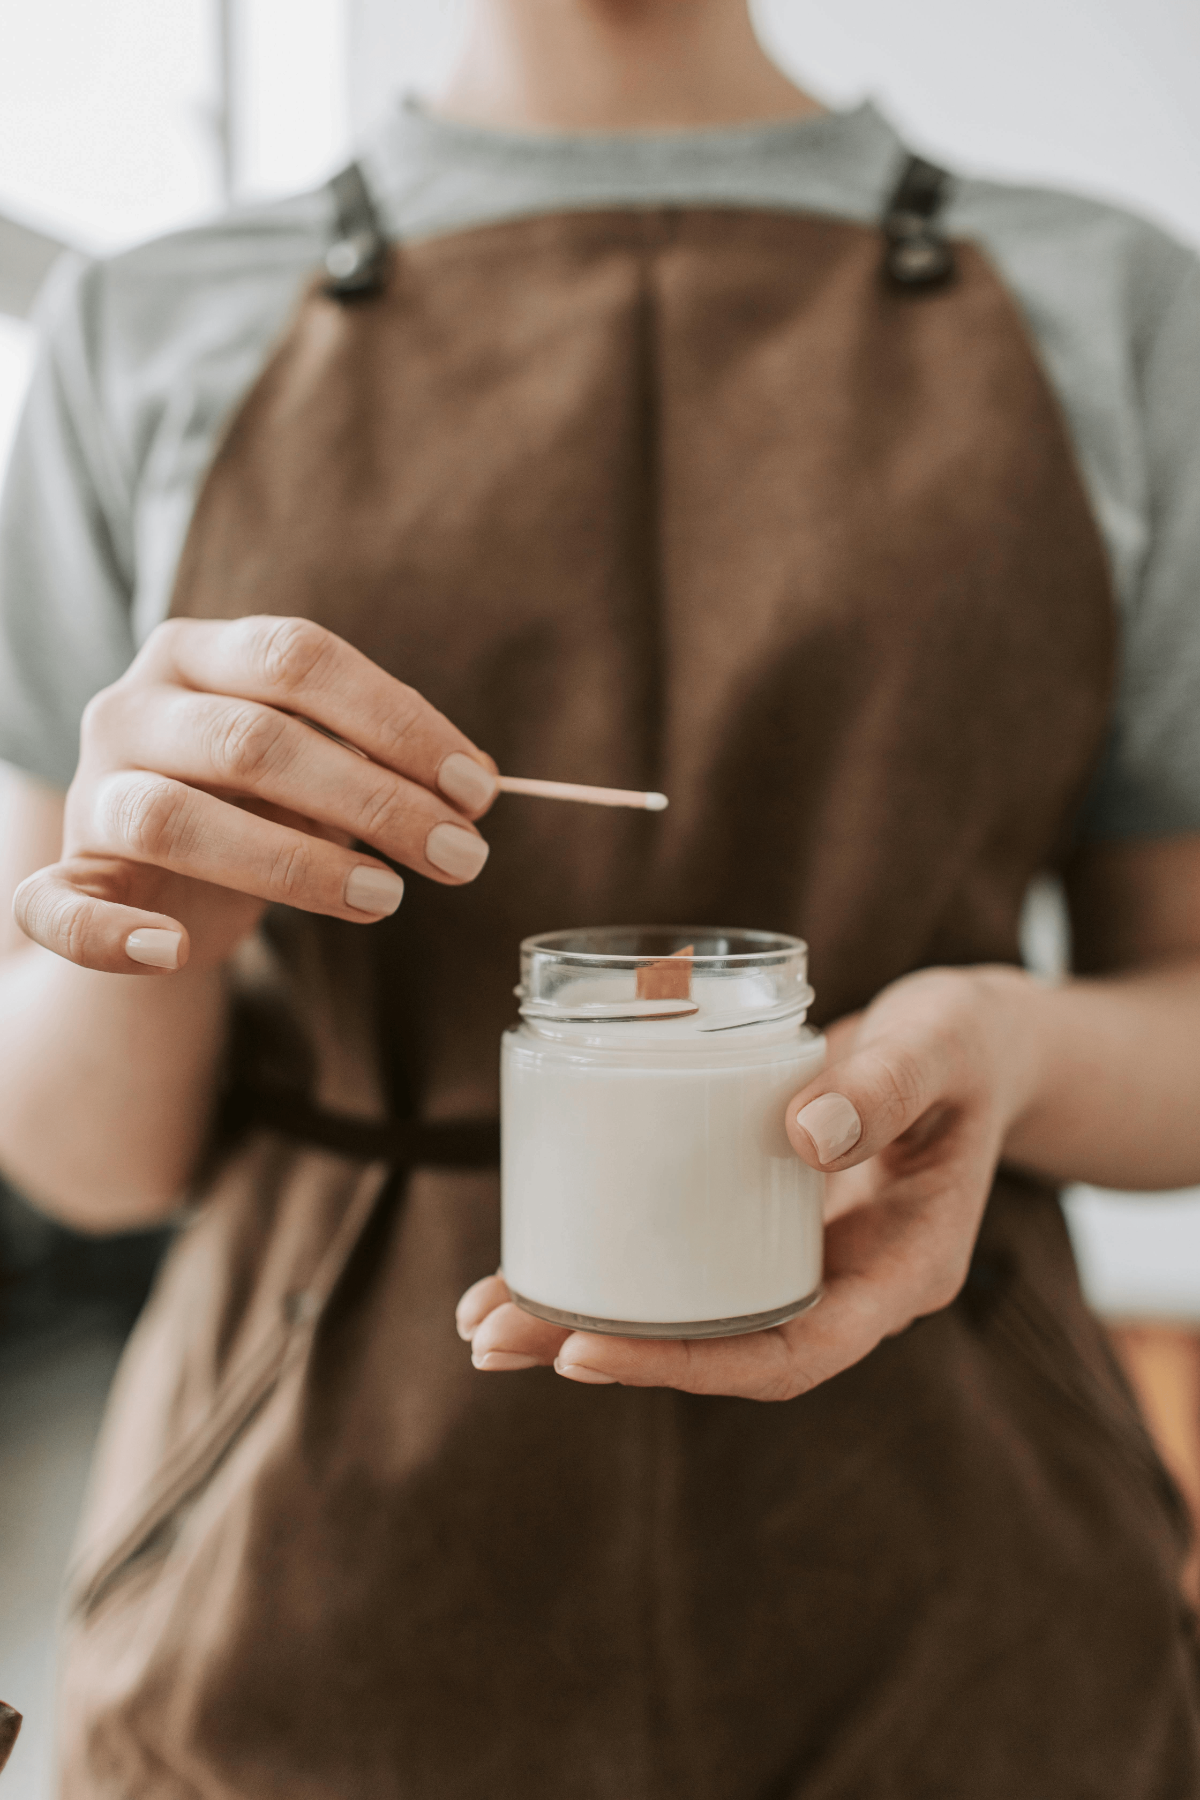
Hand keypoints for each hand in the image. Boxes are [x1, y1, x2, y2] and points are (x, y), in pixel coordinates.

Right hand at [14, 616, 498, 973]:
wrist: (159, 882)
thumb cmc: (256, 807)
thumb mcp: (320, 771)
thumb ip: (379, 762)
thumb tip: (477, 784)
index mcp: (198, 652)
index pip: (299, 658)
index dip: (397, 721)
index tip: (479, 790)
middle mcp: (132, 706)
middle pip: (251, 740)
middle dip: (375, 800)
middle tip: (463, 857)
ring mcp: (91, 790)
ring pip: (172, 818)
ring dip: (291, 864)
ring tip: (385, 899)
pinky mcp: (66, 875)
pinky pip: (55, 908)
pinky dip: (112, 935)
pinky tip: (175, 951)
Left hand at [459, 966, 1034, 1399]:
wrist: (974, 1043)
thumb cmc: (968, 1044)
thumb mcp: (944, 1045)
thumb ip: (889, 1083)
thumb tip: (803, 1133)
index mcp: (902, 1273)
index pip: (793, 1353)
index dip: (690, 1365)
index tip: (590, 1350)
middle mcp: (844, 1285)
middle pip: (721, 1348)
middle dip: (607, 1352)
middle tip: (495, 1338)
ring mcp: (797, 1256)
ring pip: (690, 1313)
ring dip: (586, 1319)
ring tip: (483, 1319)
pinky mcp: (758, 1218)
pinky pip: (680, 1258)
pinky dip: (608, 1261)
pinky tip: (532, 1257)